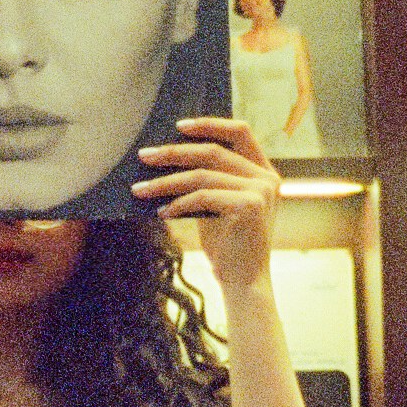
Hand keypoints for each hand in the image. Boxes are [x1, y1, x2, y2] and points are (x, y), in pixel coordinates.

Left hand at [132, 116, 279, 291]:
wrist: (244, 283)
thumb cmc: (227, 246)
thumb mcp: (217, 205)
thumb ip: (208, 180)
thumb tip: (167, 158)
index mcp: (263, 172)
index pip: (241, 132)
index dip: (209, 124)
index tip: (179, 126)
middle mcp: (267, 178)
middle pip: (213, 151)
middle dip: (173, 152)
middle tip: (144, 156)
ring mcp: (261, 191)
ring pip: (202, 175)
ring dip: (166, 181)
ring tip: (140, 189)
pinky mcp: (250, 206)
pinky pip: (203, 196)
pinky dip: (177, 203)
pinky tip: (162, 212)